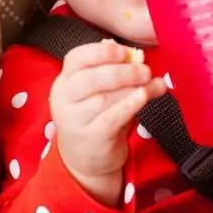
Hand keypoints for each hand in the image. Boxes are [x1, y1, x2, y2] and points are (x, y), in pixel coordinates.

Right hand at [49, 41, 166, 205]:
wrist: (85, 160)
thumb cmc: (95, 118)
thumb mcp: (101, 93)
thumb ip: (117, 75)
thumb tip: (143, 61)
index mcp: (64, 81)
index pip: (75, 58)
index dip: (100, 52)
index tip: (125, 51)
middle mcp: (64, 99)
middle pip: (89, 78)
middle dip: (121, 70)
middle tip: (145, 70)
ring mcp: (74, 120)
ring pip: (102, 98)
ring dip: (130, 87)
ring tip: (149, 82)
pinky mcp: (90, 138)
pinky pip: (111, 118)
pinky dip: (129, 105)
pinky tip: (143, 97)